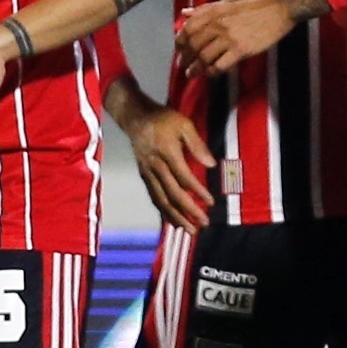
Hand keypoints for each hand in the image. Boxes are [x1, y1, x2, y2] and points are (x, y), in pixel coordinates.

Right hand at [116, 94, 215, 232]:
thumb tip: (211, 164)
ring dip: (175, 216)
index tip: (210, 203)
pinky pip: (153, 196)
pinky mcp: (143, 175)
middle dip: (188, 211)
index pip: (184, 177)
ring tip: (188, 229)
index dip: (197, 191)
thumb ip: (197, 144)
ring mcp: (147, 172)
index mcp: (167, 152)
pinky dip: (163, 211)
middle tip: (202, 223)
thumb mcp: (184, 124)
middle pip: (172, 193)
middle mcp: (156, 166)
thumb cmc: (163, 119)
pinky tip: (172, 220)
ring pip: (161, 199)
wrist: (135, 117)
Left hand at [178, 0, 295, 76]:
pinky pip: (220, 65)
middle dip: (185, 58)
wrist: (279, 9)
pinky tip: (210, 74)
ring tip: (192, 74)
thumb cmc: (255, 4)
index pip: (188, 28)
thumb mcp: (228, 1)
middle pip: (193, 44)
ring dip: (195, 68)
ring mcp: (229, 37)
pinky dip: (212, 72)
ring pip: (204, 57)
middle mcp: (218, 24)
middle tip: (183, 66)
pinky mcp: (241, 50)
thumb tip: (184, 13)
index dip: (180, 41)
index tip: (179, 49)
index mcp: (214, 11)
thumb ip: (205, 9)